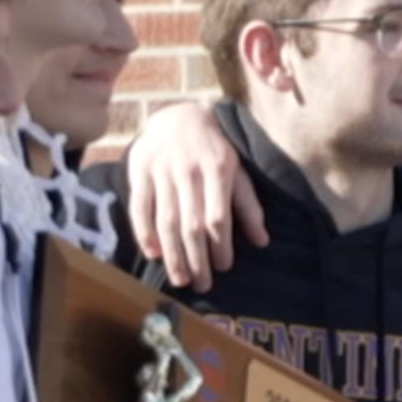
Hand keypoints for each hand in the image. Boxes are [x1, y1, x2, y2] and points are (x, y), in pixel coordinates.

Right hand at [122, 102, 261, 291]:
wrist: (179, 115)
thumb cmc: (215, 150)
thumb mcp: (238, 170)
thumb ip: (248, 205)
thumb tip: (262, 241)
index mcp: (217, 170)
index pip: (218, 216)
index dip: (220, 244)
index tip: (224, 267)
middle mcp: (188, 172)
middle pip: (191, 224)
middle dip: (196, 259)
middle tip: (201, 286)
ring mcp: (161, 171)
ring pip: (165, 219)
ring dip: (172, 253)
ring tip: (180, 279)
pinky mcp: (139, 171)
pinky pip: (139, 206)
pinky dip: (144, 232)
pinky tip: (153, 253)